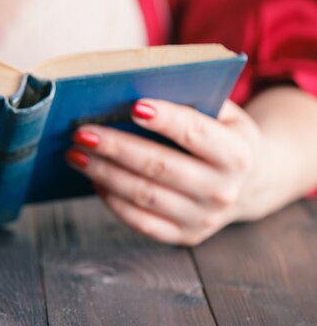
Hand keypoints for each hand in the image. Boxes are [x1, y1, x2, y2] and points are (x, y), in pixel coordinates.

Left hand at [66, 99, 261, 245]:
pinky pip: (141, 221)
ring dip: (104, 173)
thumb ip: (192, 100)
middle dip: (116, 148)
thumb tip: (133, 89)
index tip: (133, 106)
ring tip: (76, 154)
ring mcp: (204, 218)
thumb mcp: (224, 114)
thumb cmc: (223, 137)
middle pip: (159, 166)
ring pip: (144, 195)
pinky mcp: (185, 236)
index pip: (196, 133)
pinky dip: (113, 201)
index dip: (165, 120)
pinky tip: (94, 180)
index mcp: (238, 153)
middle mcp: (223, 190)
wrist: (250, 184)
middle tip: (81, 133)